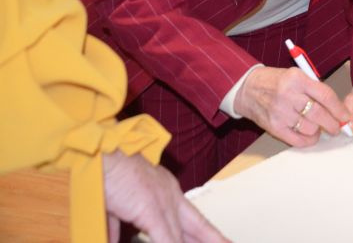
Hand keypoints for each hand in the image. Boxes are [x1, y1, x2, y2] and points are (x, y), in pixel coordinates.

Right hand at [103, 151, 227, 242]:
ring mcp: (163, 202)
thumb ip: (117, 224)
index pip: (191, 218)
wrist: (101, 151)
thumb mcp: (114, 203)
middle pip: (197, 225)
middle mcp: (170, 195)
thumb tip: (114, 239)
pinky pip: (167, 239)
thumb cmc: (105, 171)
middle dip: (213, 239)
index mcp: (165, 190)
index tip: (219, 241)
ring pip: (184, 235)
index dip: (205, 233)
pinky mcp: (152, 209)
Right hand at [234, 66, 347, 145]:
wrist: (248, 89)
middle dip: (333, 124)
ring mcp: (280, 112)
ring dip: (318, 130)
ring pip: (310, 128)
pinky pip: (297, 140)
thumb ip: (315, 89)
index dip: (339, 108)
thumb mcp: (296, 76)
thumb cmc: (275, 81)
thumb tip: (336, 107)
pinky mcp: (274, 126)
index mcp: (297, 79)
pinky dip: (308, 140)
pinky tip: (310, 135)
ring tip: (318, 127)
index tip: (345, 116)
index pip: (325, 95)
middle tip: (337, 127)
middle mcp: (288, 95)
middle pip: (319, 114)